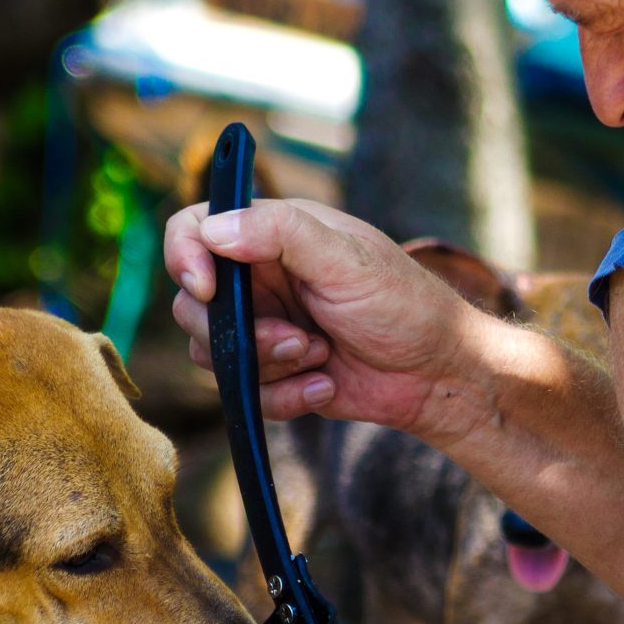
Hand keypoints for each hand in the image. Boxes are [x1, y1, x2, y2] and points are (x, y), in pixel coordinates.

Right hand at [162, 199, 487, 436]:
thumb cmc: (404, 303)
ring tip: (320, 356)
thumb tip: (213, 228)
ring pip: (214, 353)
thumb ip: (280, 233)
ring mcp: (265, 326)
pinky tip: (326, 386)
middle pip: (193, 304)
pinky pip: (246, 392)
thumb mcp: (347, 259)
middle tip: (297, 337)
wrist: (438, 373)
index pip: (194, 228)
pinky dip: (284, 396)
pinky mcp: (275, 372)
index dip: (185, 257)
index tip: (208, 290)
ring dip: (268, 364)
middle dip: (240, 332)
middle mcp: (261, 278)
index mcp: (273, 234)